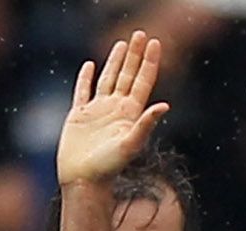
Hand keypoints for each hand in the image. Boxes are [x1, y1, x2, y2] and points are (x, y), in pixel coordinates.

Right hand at [56, 31, 168, 186]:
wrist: (84, 180)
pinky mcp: (80, 116)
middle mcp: (116, 109)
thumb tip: (164, 105)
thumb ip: (146, 124)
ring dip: (116, 61)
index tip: (155, 43)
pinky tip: (89, 66)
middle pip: (128, 75)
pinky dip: (85, 78)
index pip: (142, 81)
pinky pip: (83, 91)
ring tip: (122, 43)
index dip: (149, 62)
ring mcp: (98, 111)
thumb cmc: (108, 167)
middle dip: (134, 54)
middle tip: (141, 34)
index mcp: (130, 113)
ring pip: (108, 79)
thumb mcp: (130, 145)